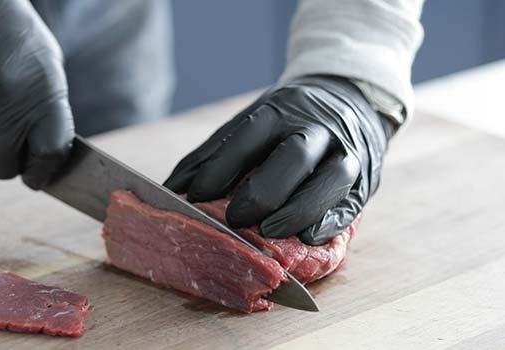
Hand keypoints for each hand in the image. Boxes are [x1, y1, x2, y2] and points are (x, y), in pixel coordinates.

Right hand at [0, 0, 73, 188]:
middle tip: (12, 144)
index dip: (45, 170)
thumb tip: (45, 155)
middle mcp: (4, 109)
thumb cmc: (15, 34)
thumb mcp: (48, 69)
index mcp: (42, 99)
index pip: (48, 155)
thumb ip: (48, 114)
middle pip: (4, 166)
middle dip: (10, 160)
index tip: (41, 175)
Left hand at [164, 76, 395, 244]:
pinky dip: (331, 220)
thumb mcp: (253, 119)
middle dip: (263, 191)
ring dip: (298, 209)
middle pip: (292, 157)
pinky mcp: (366, 177)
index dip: (221, 168)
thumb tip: (174, 188)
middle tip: (236, 219)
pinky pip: (353, 201)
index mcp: (280, 110)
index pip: (248, 137)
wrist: (352, 96)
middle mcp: (316, 127)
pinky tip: (310, 236)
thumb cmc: (289, 118)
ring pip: (330, 179)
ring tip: (271, 232)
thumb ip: (216, 152)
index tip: (197, 196)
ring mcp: (346, 151)